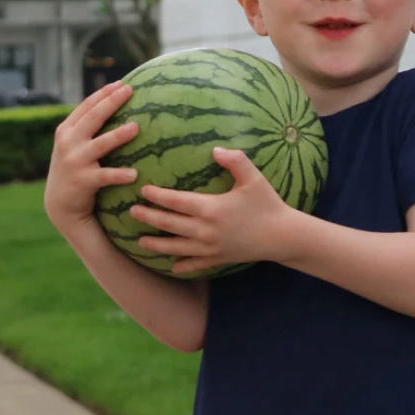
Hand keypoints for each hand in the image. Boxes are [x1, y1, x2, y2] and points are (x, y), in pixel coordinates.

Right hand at [44, 81, 140, 238]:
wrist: (60, 204)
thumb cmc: (75, 169)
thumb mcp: (73, 145)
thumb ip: (86, 128)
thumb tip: (113, 104)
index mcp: (67, 131)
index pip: (86, 106)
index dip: (103, 94)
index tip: (121, 83)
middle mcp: (68, 142)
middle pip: (93, 118)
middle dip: (111, 102)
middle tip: (130, 91)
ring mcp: (74, 161)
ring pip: (100, 144)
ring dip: (118, 135)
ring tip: (135, 127)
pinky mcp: (82, 181)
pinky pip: (104, 176)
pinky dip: (119, 174)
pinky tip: (133, 174)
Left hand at [131, 147, 298, 274]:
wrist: (283, 236)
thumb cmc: (268, 204)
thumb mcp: (253, 178)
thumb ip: (235, 160)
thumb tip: (215, 149)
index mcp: (211, 208)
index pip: (176, 201)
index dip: (157, 196)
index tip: (143, 190)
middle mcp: (206, 230)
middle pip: (170, 224)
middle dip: (149, 218)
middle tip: (132, 212)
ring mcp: (211, 248)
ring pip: (177, 247)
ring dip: (157, 244)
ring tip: (141, 241)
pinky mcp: (219, 259)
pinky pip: (196, 264)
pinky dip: (183, 265)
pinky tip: (173, 265)